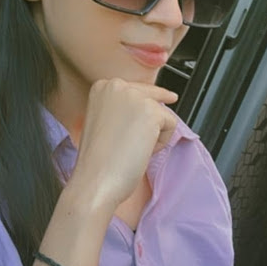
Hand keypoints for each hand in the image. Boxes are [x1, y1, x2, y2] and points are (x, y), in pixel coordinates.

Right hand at [67, 78, 177, 211]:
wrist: (95, 180)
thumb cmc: (97, 160)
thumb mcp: (104, 121)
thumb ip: (120, 108)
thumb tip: (146, 105)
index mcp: (102, 87)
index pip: (136, 89)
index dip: (145, 105)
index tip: (162, 101)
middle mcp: (116, 85)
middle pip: (152, 97)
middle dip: (151, 121)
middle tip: (144, 138)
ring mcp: (134, 95)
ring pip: (162, 112)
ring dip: (154, 134)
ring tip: (132, 149)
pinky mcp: (150, 110)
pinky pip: (171, 124)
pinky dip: (161, 142)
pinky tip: (142, 151)